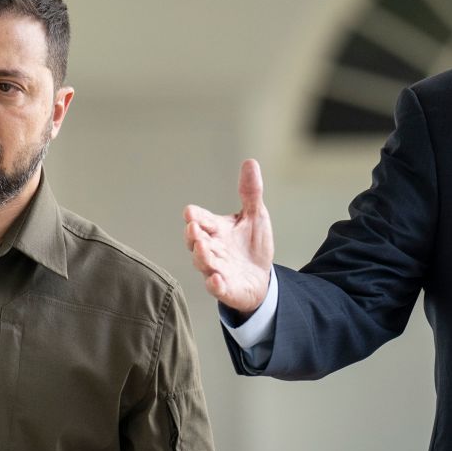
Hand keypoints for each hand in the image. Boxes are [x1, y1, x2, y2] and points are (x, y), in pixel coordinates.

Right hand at [184, 159, 274, 314]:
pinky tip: (216, 279)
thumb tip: (250, 162)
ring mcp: (216, 269)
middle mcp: (212, 249)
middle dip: (193, 236)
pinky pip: (216, 288)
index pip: (201, 220)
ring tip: (203, 248)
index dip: (195, 216)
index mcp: (216, 230)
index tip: (190, 212)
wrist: (260, 279)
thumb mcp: (255, 216)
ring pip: (203, 263)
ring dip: (202, 256)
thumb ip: (250, 192)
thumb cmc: (252, 246)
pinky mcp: (225, 288)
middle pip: (196, 242)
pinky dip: (215, 284)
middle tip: (193, 228)